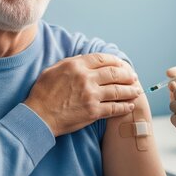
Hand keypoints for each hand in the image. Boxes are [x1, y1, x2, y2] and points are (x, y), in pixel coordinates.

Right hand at [24, 53, 140, 136]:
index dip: (115, 61)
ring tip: (137, 90)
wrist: (39, 116)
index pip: (102, 59)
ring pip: (118, 90)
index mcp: (77, 65)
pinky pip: (114, 108)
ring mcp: (91, 95)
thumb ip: (70, 63)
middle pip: (114, 73)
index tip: (121, 64)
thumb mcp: (53, 70)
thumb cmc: (43, 93)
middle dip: (127, 74)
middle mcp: (86, 78)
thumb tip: (85, 59)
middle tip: (133, 77)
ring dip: (130, 90)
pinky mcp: (93, 112)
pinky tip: (130, 105)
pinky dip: (124, 106)